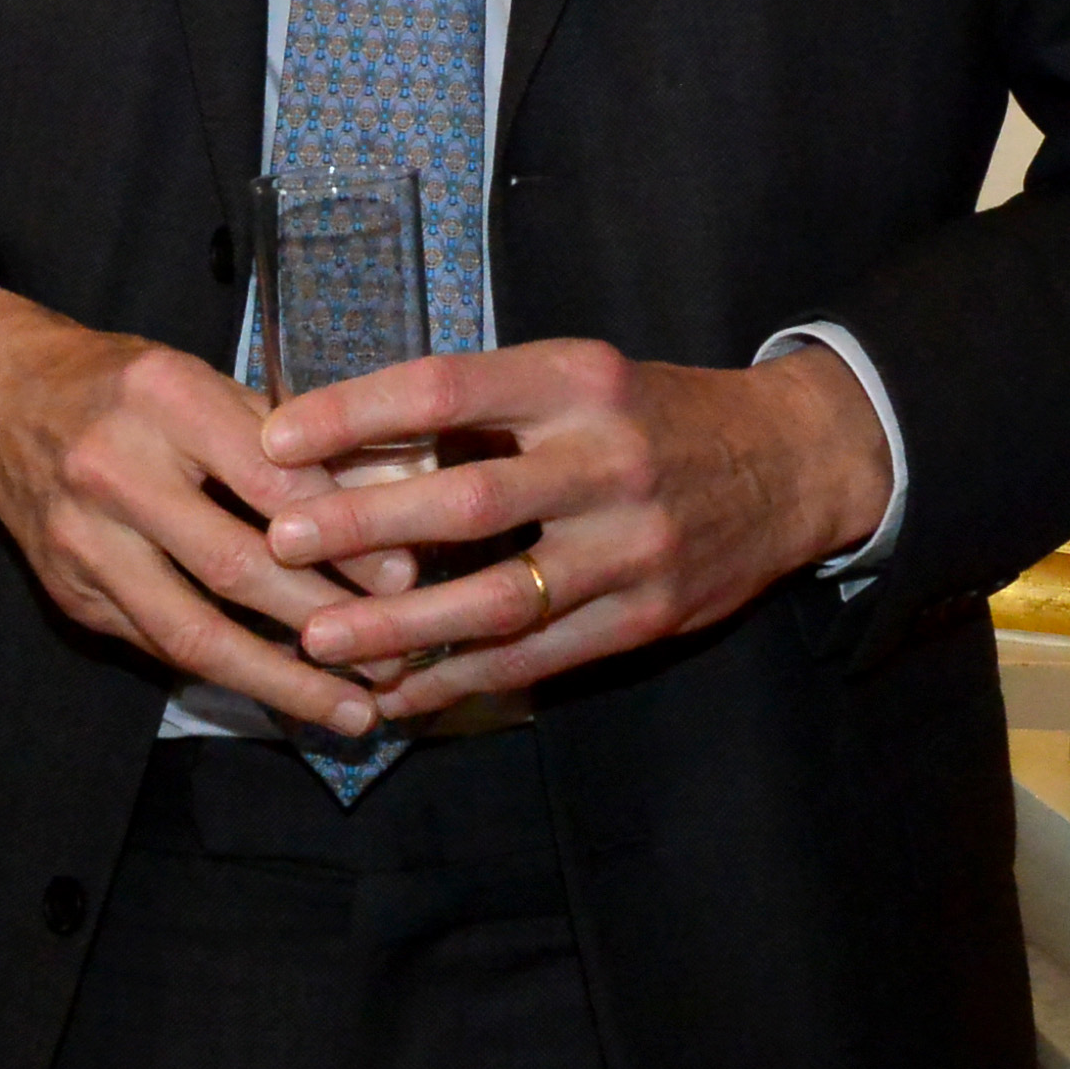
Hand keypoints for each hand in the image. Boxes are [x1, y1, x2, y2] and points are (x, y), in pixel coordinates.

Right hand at [0, 282, 404, 736]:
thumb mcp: (200, 377)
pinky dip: (231, 672)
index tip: (403, 575)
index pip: (270, 479)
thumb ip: (286, 434)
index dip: (342, 535)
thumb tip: (391, 492)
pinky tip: (286, 690)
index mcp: (164, 398)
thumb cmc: (124, 386)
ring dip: (282, 680)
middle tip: (395, 656)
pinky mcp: (71, 593)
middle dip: (324, 619)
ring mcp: (84, 541)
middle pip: (235, 565)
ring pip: (193, 630)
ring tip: (353, 709)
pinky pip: (162, 646)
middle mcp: (115, 470)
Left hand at [250, 338, 889, 715]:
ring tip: (319, 641)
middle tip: (279, 542)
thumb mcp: (581, 376)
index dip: (356, 413)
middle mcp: (608, 460)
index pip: (450, 387)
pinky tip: (397, 692)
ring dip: (400, 624)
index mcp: (579, 381)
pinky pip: (537, 658)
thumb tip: (350, 435)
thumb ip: (488, 406)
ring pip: (499, 598)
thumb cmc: (654, 414)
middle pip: (468, 499)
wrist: (793, 464)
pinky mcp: (647, 617)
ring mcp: (632, 546)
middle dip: (364, 525)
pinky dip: (460, 678)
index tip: (276, 437)